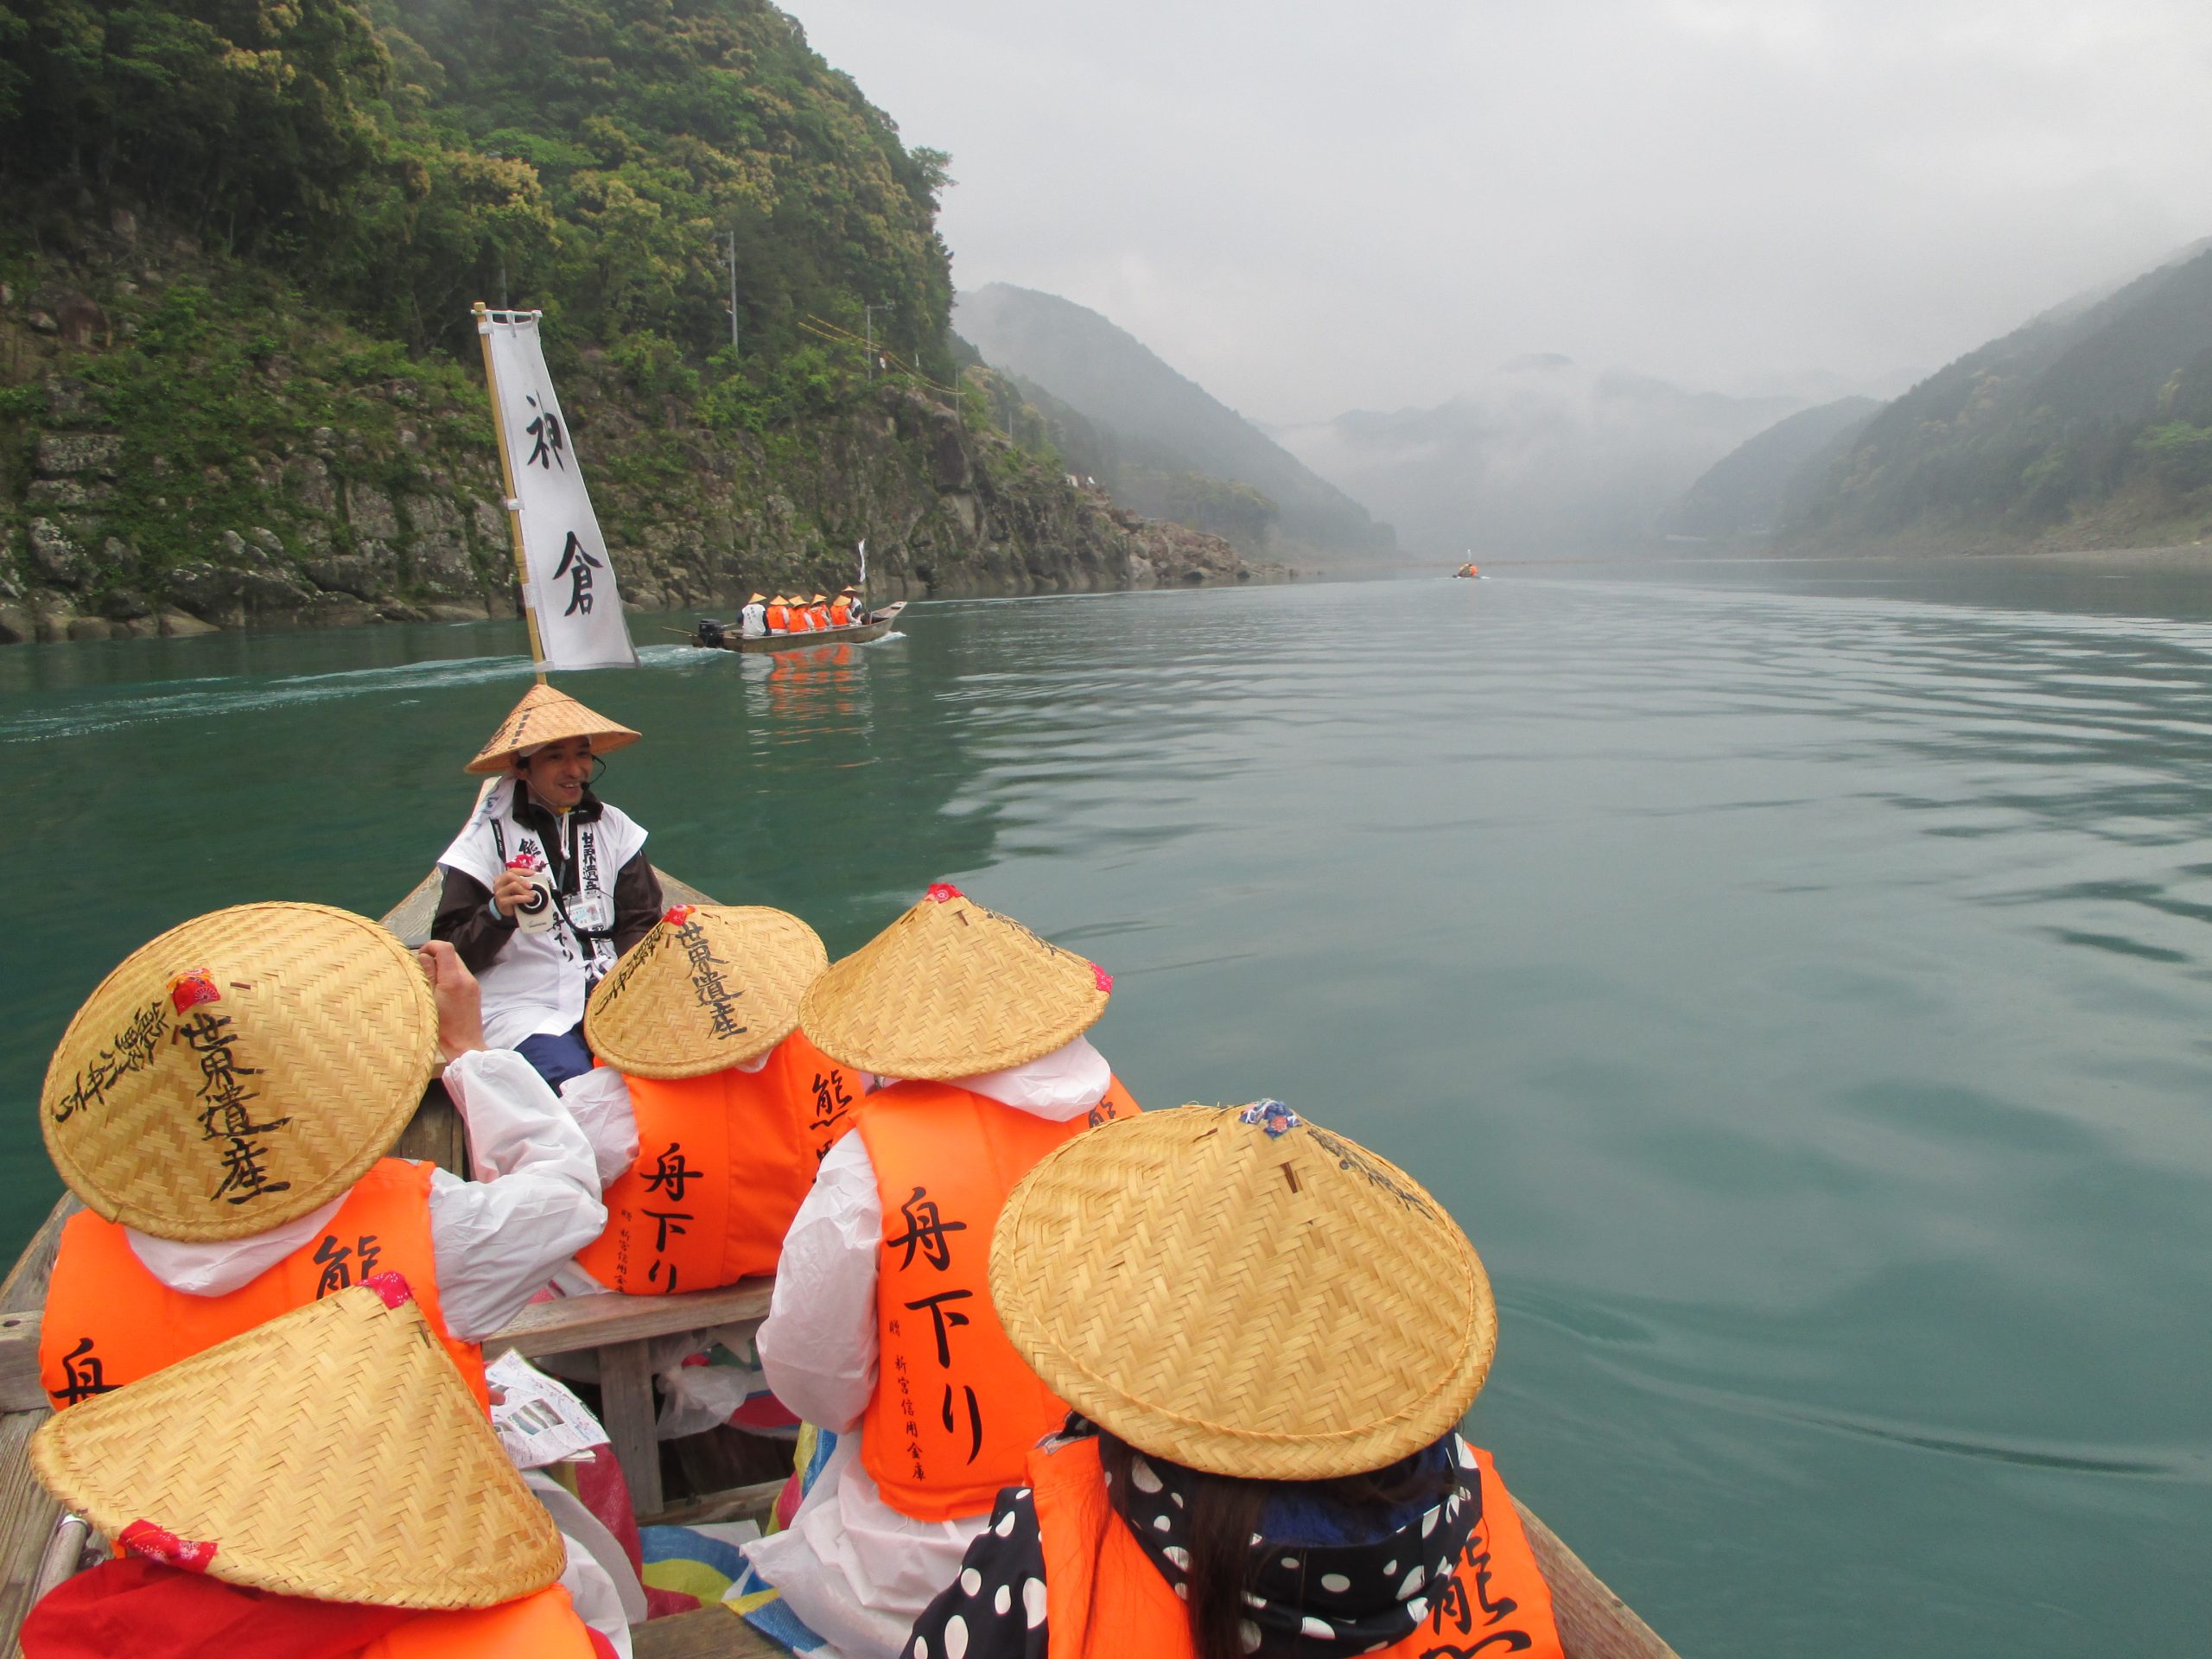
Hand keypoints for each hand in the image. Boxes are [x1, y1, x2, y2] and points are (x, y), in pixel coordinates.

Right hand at [416, 941, 486, 1061]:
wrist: (465, 1046)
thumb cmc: (443, 1028)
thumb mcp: (428, 1000)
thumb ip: (427, 975)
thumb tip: (423, 956)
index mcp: (454, 979)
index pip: (445, 948)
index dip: (430, 946)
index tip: (419, 955)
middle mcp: (467, 978)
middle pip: (451, 954)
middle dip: (435, 957)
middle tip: (420, 970)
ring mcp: (473, 985)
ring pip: (456, 965)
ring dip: (442, 967)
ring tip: (428, 981)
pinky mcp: (475, 992)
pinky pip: (461, 976)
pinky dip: (449, 976)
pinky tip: (439, 990)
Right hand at [490, 867, 534, 920]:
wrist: (506, 910)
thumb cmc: (512, 896)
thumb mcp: (517, 887)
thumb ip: (522, 881)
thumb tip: (535, 877)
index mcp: (502, 877)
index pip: (512, 870)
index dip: (523, 871)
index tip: (533, 873)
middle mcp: (498, 883)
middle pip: (509, 876)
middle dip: (522, 880)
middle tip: (531, 886)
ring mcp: (499, 892)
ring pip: (513, 886)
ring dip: (525, 890)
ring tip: (532, 894)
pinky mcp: (502, 902)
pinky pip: (515, 898)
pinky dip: (524, 898)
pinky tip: (530, 899)